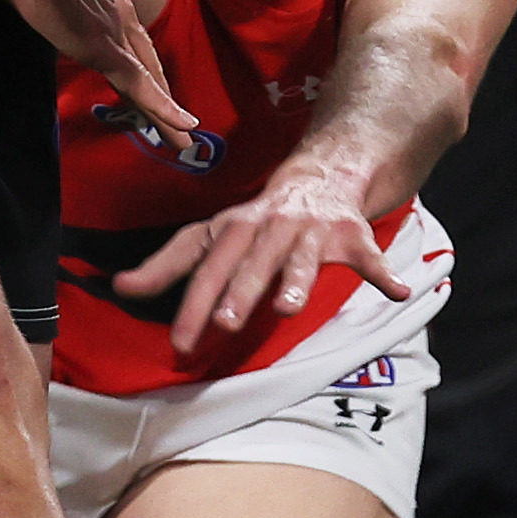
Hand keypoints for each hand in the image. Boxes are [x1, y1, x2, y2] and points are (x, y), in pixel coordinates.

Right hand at [4, 0, 197, 146]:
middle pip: (149, 65)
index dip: (148, 70)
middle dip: (164, 96)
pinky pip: (140, 85)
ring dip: (167, 113)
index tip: (157, 92)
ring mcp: (117, 31)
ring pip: (150, 81)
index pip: (136, 43)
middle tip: (181, 127)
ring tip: (182, 140)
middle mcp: (122, 14)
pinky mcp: (105, 48)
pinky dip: (161, 108)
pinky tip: (181, 126)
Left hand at [114, 162, 413, 352]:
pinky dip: (384, 274)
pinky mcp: (350, 235)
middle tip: (225, 324)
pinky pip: (369, 256)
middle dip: (237, 293)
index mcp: (232, 229)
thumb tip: (119, 287)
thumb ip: (166, 265)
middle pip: (249, 265)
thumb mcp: (209, 235)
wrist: (321, 175)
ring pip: (302, 259)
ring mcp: (311, 231)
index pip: (205, 267)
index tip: (179, 342)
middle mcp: (269, 227)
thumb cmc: (255, 219)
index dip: (191, 303)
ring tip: (287, 309)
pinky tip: (398, 293)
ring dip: (295, 282)